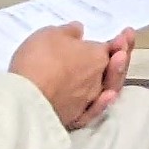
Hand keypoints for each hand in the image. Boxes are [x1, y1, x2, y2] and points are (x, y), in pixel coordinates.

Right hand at [9, 24, 132, 130]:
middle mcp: (98, 79)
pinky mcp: (76, 118)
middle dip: (120, 56)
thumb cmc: (39, 60)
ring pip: (107, 88)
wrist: (27, 98)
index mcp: (96, 56)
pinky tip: (107, 96)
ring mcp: (88, 100)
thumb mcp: (50, 34)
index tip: (120, 36)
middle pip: (112, 68)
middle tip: (121, 45)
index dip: (116, 42)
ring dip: (115, 75)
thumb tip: (78, 30)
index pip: (110, 48)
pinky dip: (102, 102)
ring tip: (116, 64)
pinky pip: (94, 110)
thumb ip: (67, 32)